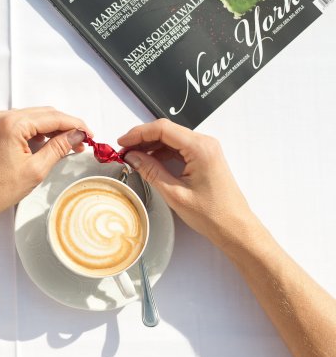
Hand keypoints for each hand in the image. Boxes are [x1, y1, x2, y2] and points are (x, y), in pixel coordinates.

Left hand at [0, 108, 90, 227]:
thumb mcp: (36, 170)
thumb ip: (58, 147)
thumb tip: (77, 135)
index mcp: (13, 124)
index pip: (53, 117)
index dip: (75, 125)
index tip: (90, 134)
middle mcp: (2, 118)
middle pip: (43, 114)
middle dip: (64, 126)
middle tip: (82, 141)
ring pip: (31, 119)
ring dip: (50, 129)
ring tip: (67, 145)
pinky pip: (18, 126)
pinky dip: (34, 133)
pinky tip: (45, 145)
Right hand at [117, 119, 254, 245]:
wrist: (234, 227)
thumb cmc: (210, 214)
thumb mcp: (174, 193)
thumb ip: (151, 171)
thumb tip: (132, 157)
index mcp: (200, 148)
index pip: (163, 129)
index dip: (138, 133)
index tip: (121, 143)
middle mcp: (204, 143)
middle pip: (166, 130)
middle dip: (142, 138)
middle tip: (123, 151)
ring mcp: (205, 150)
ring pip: (171, 139)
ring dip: (151, 145)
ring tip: (133, 157)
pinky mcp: (204, 158)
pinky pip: (178, 148)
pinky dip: (161, 152)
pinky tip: (149, 162)